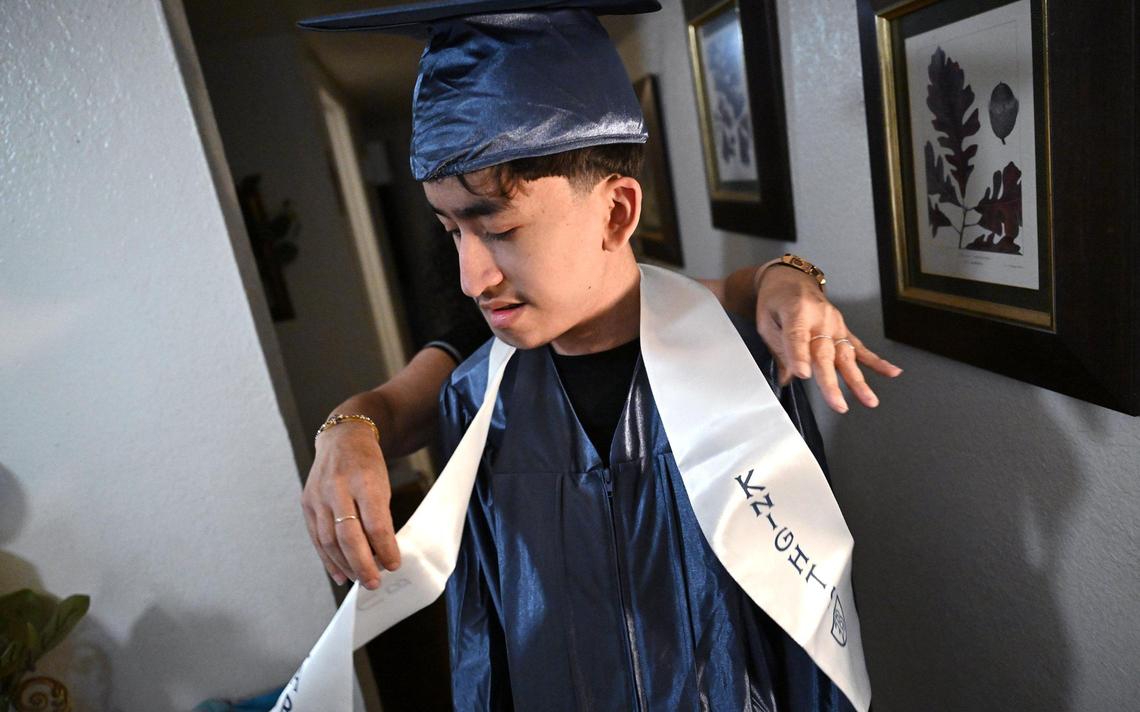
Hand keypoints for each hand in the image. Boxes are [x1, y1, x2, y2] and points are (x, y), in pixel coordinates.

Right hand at [302, 422, 399, 589]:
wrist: (342, 438)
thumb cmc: (368, 464)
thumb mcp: (383, 483)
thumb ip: (380, 516)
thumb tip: (384, 554)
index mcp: (364, 480)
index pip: (375, 523)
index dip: (385, 548)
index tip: (393, 565)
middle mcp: (337, 488)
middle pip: (348, 535)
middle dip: (362, 564)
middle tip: (375, 582)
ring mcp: (318, 496)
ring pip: (329, 540)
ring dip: (345, 565)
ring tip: (360, 580)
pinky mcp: (307, 503)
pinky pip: (316, 538)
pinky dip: (328, 560)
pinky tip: (340, 574)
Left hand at [753, 265, 901, 412]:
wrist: (791, 280)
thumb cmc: (776, 301)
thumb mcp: (765, 322)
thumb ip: (778, 350)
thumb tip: (789, 378)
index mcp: (796, 312)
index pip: (797, 337)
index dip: (799, 356)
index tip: (803, 374)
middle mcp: (820, 319)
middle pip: (825, 353)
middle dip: (831, 381)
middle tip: (838, 404)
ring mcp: (835, 324)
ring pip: (846, 356)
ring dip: (858, 380)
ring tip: (869, 400)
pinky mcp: (843, 329)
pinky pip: (860, 348)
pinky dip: (876, 362)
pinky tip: (892, 372)